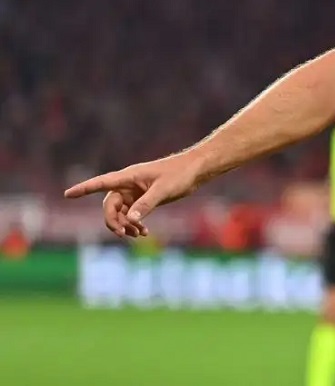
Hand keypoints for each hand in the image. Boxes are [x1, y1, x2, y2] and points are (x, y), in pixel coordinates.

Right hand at [63, 156, 202, 237]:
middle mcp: (128, 184)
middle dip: (113, 220)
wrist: (196, 170)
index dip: (84, 189)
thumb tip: (130, 220)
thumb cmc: (179, 174)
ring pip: (120, 212)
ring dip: (125, 224)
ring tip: (138, 234)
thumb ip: (146, 205)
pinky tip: (143, 233)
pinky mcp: (144, 198)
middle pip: (109, 205)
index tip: (67, 194)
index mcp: (129, 176)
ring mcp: (135, 192)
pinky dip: (134, 223)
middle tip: (123, 234)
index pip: (101, 183)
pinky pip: (131, 214)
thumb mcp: (163, 190)